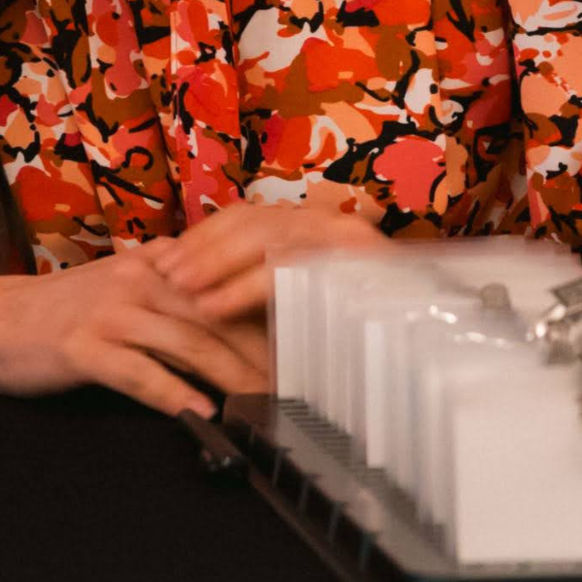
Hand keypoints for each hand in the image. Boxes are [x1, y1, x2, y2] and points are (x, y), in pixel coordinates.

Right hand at [0, 249, 270, 418]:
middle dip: (260, 351)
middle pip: (215, 314)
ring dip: (229, 375)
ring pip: (187, 341)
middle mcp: (137, 279)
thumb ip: (172, 294)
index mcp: (153, 263)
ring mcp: (109, 311)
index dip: (264, 315)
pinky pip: (139, 372)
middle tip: (296, 383)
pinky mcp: (83, 347)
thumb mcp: (122, 287)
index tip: (301, 344)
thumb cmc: (61, 312)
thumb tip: (231, 315)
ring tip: (261, 403)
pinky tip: (200, 411)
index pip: (222, 284)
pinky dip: (174, 393)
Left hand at [142, 199, 385, 323]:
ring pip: (268, 236)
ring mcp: (350, 240)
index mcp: (317, 228)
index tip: (168, 259)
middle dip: (203, 247)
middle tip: (165, 275)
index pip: (249, 216)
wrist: (416, 365)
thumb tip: (188, 277)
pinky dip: (243, 287)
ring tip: (183, 290)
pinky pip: (286, 268)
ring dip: (216, 263)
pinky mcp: (358, 266)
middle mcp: (335, 225)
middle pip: (254, 220)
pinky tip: (215, 307)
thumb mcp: (290, 307)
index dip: (205, 236)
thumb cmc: (344, 342)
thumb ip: (250, 285)